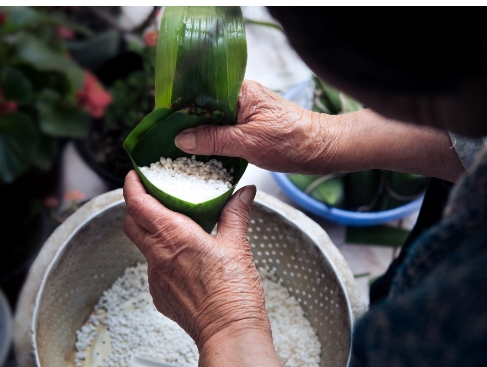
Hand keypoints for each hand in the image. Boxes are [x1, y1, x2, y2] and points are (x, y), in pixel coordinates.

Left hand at [123, 171, 294, 366]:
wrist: (229, 333)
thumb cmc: (233, 294)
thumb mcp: (237, 246)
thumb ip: (236, 214)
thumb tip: (243, 194)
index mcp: (174, 236)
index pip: (137, 204)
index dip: (132, 186)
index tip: (136, 175)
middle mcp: (158, 255)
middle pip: (130, 223)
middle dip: (136, 207)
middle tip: (152, 198)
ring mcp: (156, 277)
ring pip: (142, 246)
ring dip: (151, 233)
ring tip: (174, 229)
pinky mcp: (159, 294)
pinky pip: (154, 269)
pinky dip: (163, 258)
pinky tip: (185, 260)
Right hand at [174, 80, 337, 173]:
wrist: (322, 150)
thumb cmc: (292, 141)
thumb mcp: (247, 142)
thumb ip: (213, 140)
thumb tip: (181, 139)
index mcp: (240, 92)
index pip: (201, 93)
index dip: (181, 108)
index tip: (164, 124)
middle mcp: (241, 98)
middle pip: (205, 108)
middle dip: (187, 124)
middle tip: (167, 141)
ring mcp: (246, 113)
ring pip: (214, 122)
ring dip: (200, 135)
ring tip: (179, 150)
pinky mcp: (251, 127)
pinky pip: (225, 132)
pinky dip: (214, 142)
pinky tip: (202, 154)